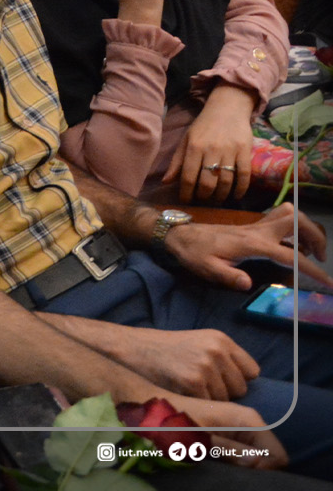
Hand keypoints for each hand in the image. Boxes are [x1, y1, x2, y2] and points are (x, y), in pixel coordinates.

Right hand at [112, 325, 258, 399]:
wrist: (131, 349)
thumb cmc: (164, 350)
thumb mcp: (198, 344)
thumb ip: (222, 358)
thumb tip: (244, 386)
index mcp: (221, 339)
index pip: (252, 371)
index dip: (236, 379)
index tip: (219, 380)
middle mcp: (216, 351)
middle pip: (241, 389)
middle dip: (224, 392)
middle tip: (199, 386)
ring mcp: (205, 366)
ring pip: (225, 400)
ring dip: (209, 400)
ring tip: (187, 389)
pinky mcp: (192, 382)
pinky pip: (209, 405)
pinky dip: (196, 404)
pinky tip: (181, 393)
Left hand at [162, 203, 332, 291]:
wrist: (180, 234)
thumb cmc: (194, 252)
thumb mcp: (207, 268)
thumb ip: (228, 276)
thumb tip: (248, 284)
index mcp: (252, 244)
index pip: (291, 256)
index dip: (312, 270)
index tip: (329, 283)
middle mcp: (258, 231)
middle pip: (297, 220)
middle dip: (316, 236)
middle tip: (322, 257)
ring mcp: (256, 226)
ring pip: (290, 214)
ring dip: (307, 228)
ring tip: (313, 250)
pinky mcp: (253, 226)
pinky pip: (280, 218)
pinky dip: (294, 227)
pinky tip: (294, 245)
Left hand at [163, 396, 287, 468]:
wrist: (147, 408)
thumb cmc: (169, 423)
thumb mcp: (199, 441)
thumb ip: (230, 451)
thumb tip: (257, 464)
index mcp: (248, 420)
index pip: (278, 455)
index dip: (264, 470)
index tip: (237, 471)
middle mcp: (249, 422)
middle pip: (270, 457)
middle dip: (255, 470)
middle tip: (226, 470)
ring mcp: (239, 427)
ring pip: (257, 457)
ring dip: (243, 467)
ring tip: (217, 464)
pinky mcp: (227, 433)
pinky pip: (243, 454)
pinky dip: (234, 462)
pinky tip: (215, 461)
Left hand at [165, 85, 256, 202]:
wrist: (227, 109)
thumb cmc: (203, 127)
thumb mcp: (186, 141)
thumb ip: (177, 162)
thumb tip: (166, 182)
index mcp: (194, 147)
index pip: (188, 176)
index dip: (186, 193)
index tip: (186, 201)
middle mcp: (211, 150)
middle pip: (207, 181)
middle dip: (204, 196)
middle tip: (203, 201)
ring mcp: (230, 150)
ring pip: (226, 180)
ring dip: (221, 195)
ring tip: (217, 200)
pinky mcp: (245, 151)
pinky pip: (244, 174)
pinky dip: (241, 188)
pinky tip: (236, 196)